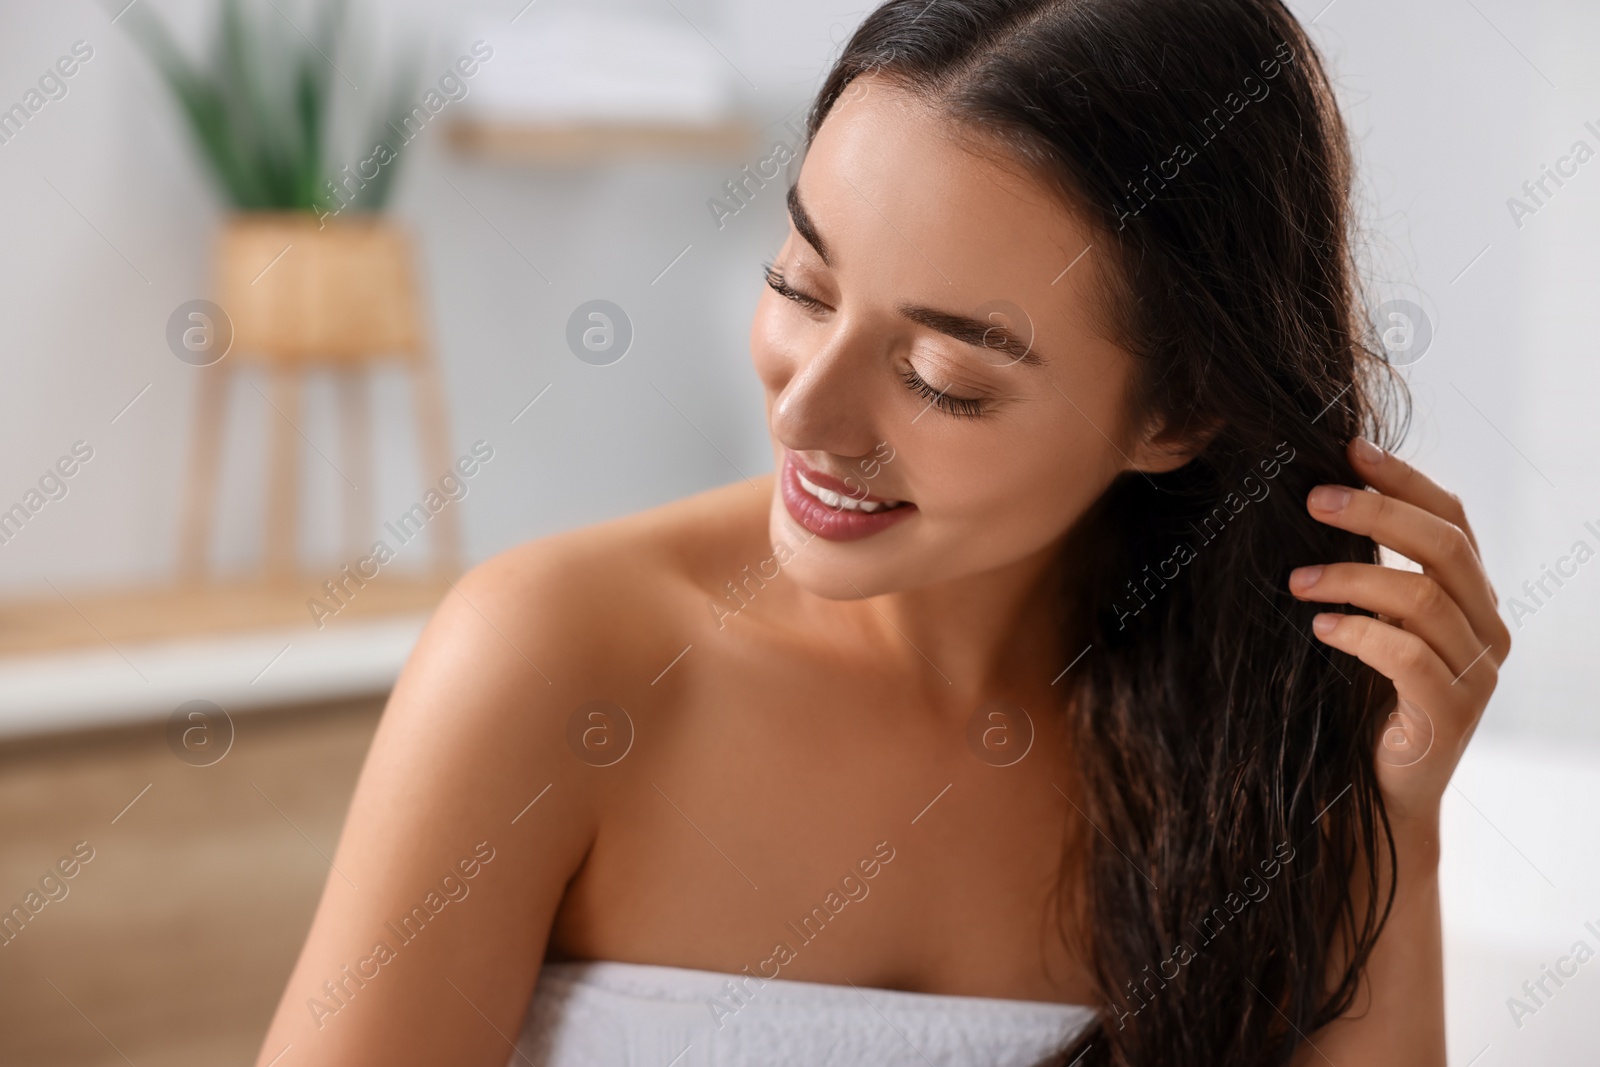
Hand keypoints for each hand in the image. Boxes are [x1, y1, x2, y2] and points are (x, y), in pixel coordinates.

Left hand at [1286, 437, 1510, 826]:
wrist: (1376, 792)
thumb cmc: (1361, 699)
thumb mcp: (1368, 623)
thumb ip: (1368, 572)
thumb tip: (1319, 498)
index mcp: (1472, 598)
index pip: (1452, 519)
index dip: (1405, 480)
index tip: (1349, 450)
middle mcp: (1487, 630)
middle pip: (1444, 547)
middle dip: (1377, 512)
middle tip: (1313, 498)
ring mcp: (1476, 674)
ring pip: (1424, 599)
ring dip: (1353, 577)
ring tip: (1297, 579)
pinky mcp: (1451, 715)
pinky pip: (1410, 657)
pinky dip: (1361, 634)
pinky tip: (1320, 628)